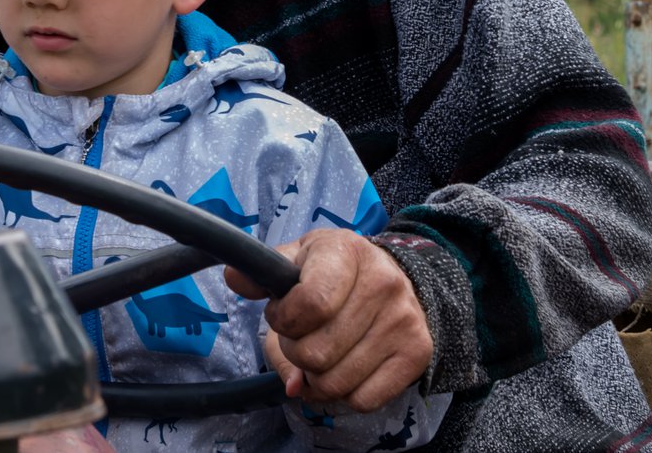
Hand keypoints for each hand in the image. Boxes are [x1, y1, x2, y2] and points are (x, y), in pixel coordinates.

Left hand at [226, 229, 432, 411]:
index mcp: (346, 250)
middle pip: (316, 353)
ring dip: (316, 379)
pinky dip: (344, 395)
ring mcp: (403, 319)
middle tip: (303, 337)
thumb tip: (234, 279)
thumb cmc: (335, 273)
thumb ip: (260, 271)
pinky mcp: (417, 353)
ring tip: (322, 353)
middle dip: (296, 353)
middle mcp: (382, 282)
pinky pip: (363, 400)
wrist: (397, 277)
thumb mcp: (297, 261)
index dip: (284, 321)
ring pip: (336, 383)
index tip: (283, 314)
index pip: (310, 304)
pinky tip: (344, 369)